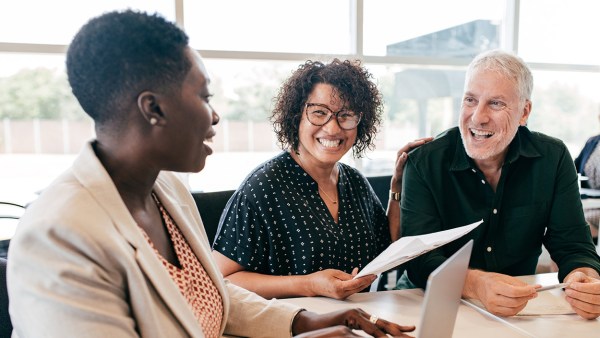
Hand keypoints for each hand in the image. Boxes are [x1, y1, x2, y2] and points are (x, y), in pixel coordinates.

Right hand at [292, 309, 415, 337]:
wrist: (312, 324)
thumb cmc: (329, 329)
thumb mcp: (348, 333)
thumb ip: (359, 334)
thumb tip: (374, 337)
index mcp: (363, 318)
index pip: (383, 324)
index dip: (398, 328)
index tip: (410, 330)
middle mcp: (362, 314)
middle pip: (385, 324)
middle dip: (400, 331)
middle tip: (413, 335)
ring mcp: (356, 314)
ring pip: (378, 326)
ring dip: (393, 334)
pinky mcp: (350, 316)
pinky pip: (366, 328)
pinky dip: (377, 334)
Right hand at [307, 268, 375, 298]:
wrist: (311, 286)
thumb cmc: (320, 278)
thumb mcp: (334, 272)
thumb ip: (346, 276)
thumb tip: (357, 277)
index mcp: (339, 288)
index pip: (356, 283)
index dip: (365, 279)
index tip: (372, 274)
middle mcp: (341, 294)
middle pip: (358, 288)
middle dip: (367, 281)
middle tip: (374, 275)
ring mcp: (341, 296)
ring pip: (356, 289)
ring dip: (362, 283)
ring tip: (368, 275)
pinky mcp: (341, 296)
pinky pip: (351, 290)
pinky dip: (356, 284)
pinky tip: (357, 277)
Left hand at [391, 137, 432, 191]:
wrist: (399, 178)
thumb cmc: (398, 174)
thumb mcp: (399, 169)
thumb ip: (400, 162)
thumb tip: (404, 154)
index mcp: (400, 152)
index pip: (409, 145)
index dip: (417, 143)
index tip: (424, 142)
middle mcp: (405, 151)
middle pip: (414, 142)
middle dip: (423, 140)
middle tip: (432, 138)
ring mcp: (409, 152)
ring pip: (417, 145)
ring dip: (424, 142)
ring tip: (433, 140)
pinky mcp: (412, 155)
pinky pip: (418, 149)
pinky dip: (424, 146)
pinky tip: (430, 146)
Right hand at [466, 270, 536, 316]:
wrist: (478, 285)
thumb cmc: (490, 280)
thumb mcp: (504, 277)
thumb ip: (519, 284)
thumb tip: (532, 289)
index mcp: (494, 286)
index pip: (514, 292)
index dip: (526, 291)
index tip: (533, 289)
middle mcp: (492, 298)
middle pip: (515, 302)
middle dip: (526, 298)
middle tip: (532, 293)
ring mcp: (492, 306)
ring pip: (514, 310)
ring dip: (523, 304)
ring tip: (525, 298)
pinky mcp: (494, 312)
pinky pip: (510, 313)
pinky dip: (517, 308)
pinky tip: (518, 303)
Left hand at [563, 270, 599, 318]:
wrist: (585, 289)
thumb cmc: (583, 283)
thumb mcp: (580, 276)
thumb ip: (575, 278)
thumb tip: (570, 284)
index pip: (595, 288)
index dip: (583, 288)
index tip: (572, 285)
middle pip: (592, 299)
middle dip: (577, 295)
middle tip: (568, 292)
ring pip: (590, 308)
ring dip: (576, 303)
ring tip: (568, 297)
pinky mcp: (595, 314)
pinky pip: (587, 315)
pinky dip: (578, 310)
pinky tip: (572, 304)